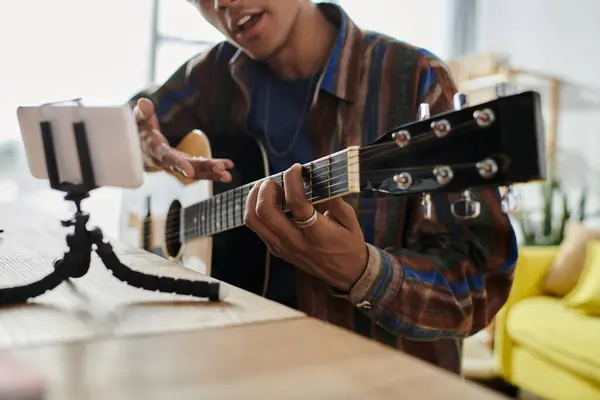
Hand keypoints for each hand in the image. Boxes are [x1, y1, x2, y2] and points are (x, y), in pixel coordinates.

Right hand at [133, 98, 233, 181]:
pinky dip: (212, 171)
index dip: (178, 164)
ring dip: (212, 173)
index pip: (166, 158)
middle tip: (222, 169)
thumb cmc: (137, 131)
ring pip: (195, 171)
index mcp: (154, 150)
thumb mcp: (138, 119)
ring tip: (228, 175)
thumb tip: (145, 103)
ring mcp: (176, 165)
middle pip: (187, 167)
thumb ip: (142, 112)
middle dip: (205, 168)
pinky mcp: (183, 165)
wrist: (136, 148)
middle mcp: (166, 162)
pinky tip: (226, 170)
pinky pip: (198, 170)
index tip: (189, 172)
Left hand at [245, 163, 367, 290]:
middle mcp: (295, 241)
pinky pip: (258, 229)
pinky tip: (266, 201)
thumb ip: (334, 200)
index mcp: (317, 233)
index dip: (292, 180)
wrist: (346, 274)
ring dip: (254, 199)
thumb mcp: (350, 220)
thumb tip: (318, 179)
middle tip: (274, 179)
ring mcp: (283, 248)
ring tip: (264, 187)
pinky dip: (256, 211)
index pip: (296, 202)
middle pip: (265, 212)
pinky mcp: (277, 250)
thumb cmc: (350, 244)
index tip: (296, 168)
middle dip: (265, 189)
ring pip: (254, 221)